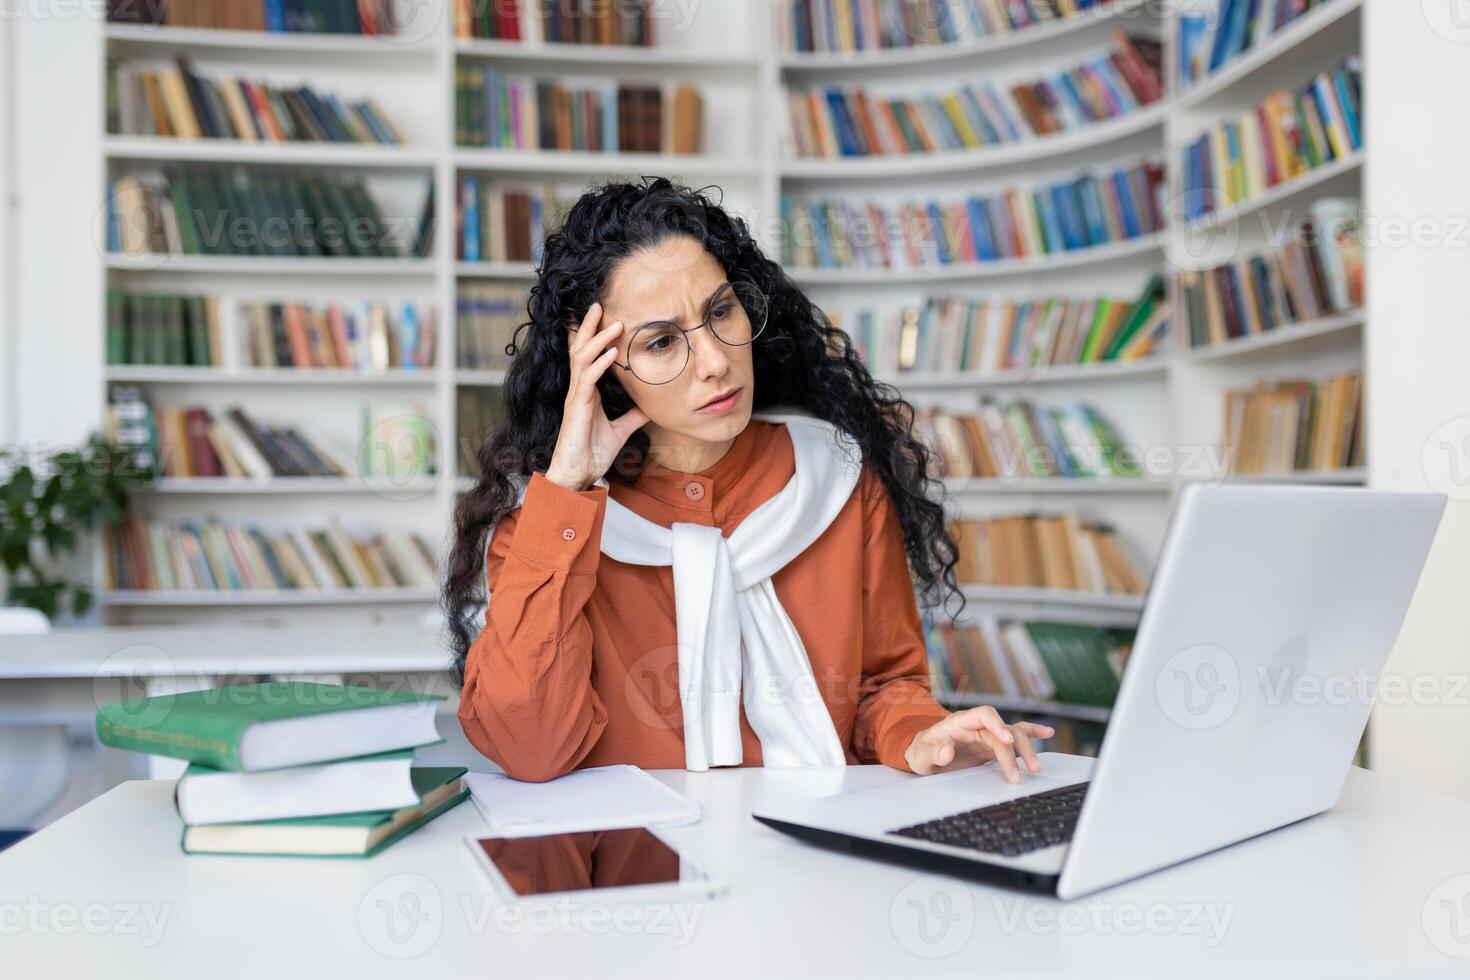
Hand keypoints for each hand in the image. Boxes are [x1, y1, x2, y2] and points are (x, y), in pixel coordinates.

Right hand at [545, 301, 649, 490]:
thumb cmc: (592, 452)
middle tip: (597, 303)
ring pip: (583, 359)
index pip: (586, 356)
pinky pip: (588, 380)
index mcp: (586, 392)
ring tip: (613, 323)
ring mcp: (576, 398)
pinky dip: (600, 364)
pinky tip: (613, 352)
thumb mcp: (620, 430)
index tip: (602, 315)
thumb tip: (649, 406)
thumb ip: (632, 416)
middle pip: (579, 350)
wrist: (577, 475)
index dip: (591, 335)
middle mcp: (578, 390)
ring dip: (599, 339)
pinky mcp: (577, 409)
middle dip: (588, 326)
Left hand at [904, 706, 1054, 780]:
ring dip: (1027, 748)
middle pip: (1003, 729)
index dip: (998, 725)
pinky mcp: (993, 744)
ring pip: (1013, 733)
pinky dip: (1032, 733)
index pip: (984, 715)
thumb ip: (933, 753)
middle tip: (1020, 773)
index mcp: (959, 722)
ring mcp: (986, 734)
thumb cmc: (922, 752)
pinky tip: (1047, 733)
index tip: (1007, 740)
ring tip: (1035, 766)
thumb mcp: (921, 757)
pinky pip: (1015, 735)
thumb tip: (947, 750)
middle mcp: (976, 725)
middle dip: (1014, 750)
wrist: (924, 754)